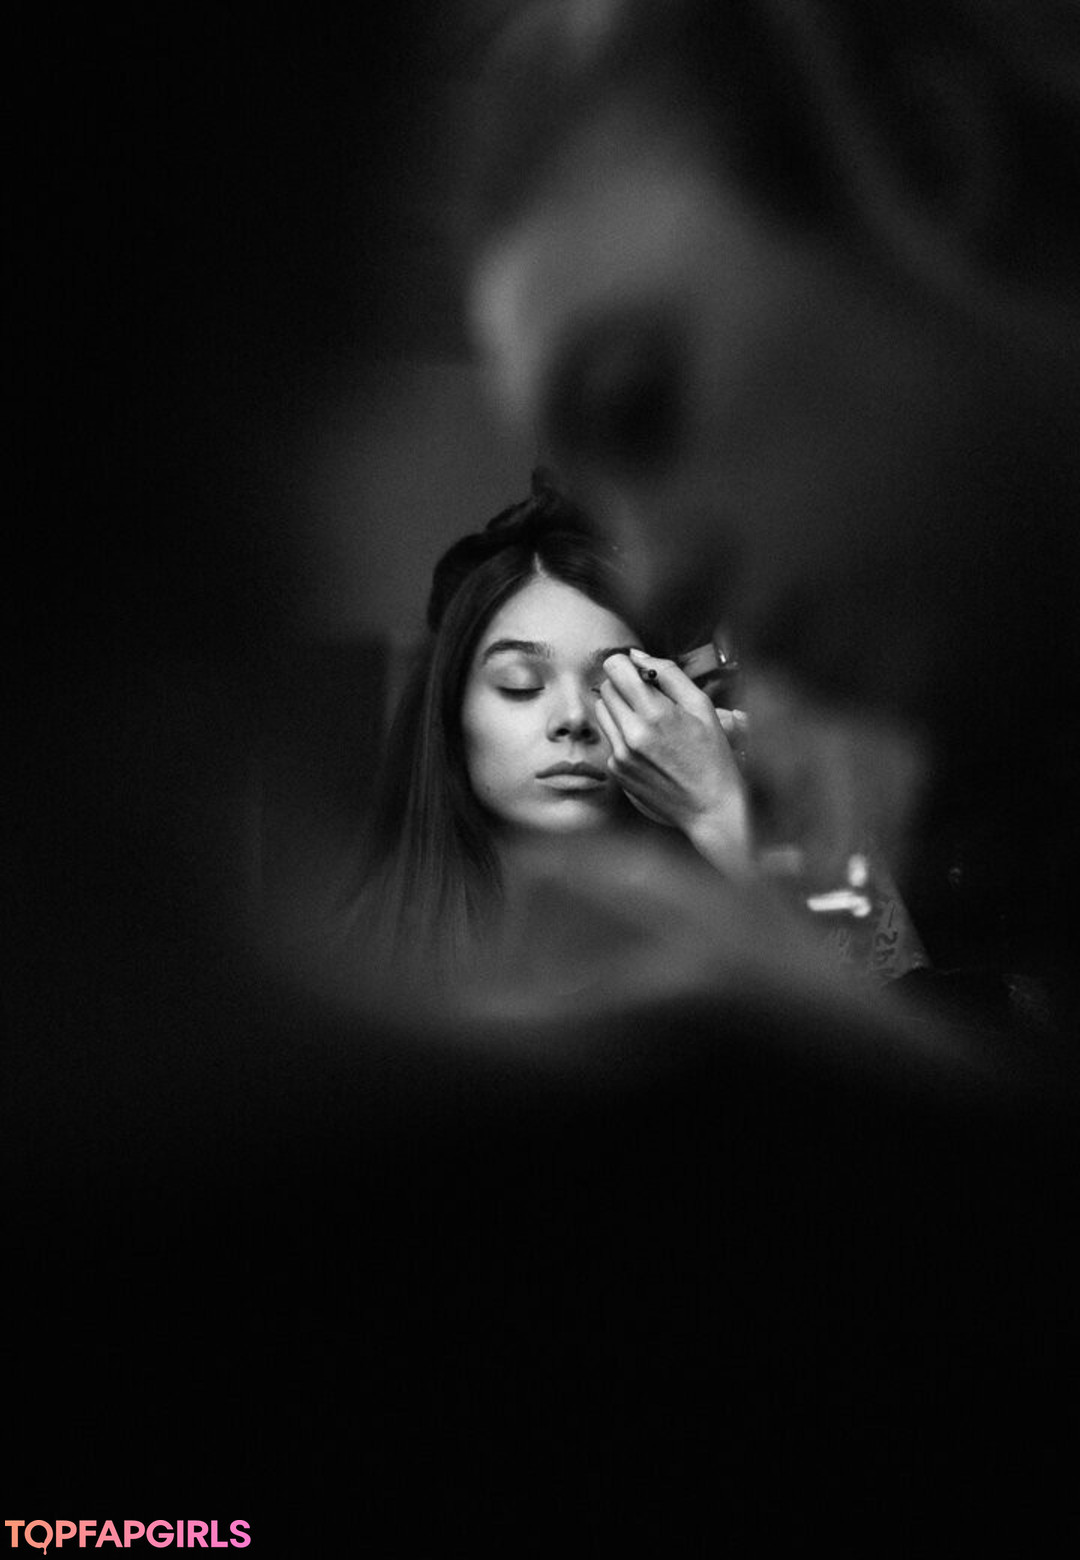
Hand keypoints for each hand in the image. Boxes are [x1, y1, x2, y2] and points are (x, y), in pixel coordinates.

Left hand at [596, 649, 752, 875]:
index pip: (615, 669)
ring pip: (602, 711)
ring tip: (648, 722)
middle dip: (623, 686)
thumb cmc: (712, 754)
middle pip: (605, 688)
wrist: (709, 807)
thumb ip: (668, 674)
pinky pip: (609, 738)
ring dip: (620, 708)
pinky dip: (624, 735)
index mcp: (655, 714)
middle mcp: (632, 734)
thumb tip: (636, 655)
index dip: (626, 665)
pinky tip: (648, 747)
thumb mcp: (701, 706)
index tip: (640, 673)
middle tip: (649, 698)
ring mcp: (620, 755)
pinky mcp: (616, 770)